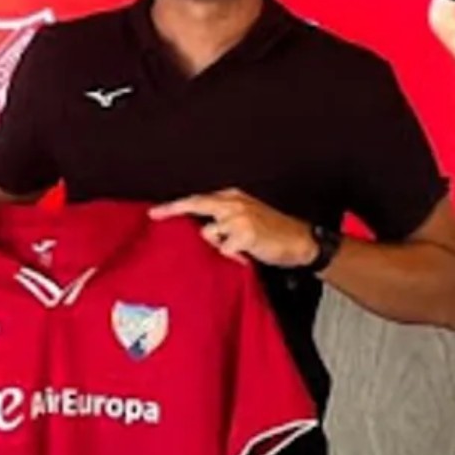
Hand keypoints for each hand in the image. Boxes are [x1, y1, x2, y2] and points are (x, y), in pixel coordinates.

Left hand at [148, 188, 315, 267]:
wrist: (300, 241)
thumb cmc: (273, 233)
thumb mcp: (246, 218)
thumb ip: (222, 220)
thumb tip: (198, 231)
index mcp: (232, 198)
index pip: (198, 199)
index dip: (175, 205)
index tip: (154, 212)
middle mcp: (233, 203)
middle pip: (195, 204)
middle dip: (173, 209)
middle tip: (155, 214)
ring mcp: (238, 217)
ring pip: (209, 234)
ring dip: (219, 245)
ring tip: (240, 248)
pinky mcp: (245, 234)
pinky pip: (224, 250)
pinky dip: (233, 256)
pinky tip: (247, 254)